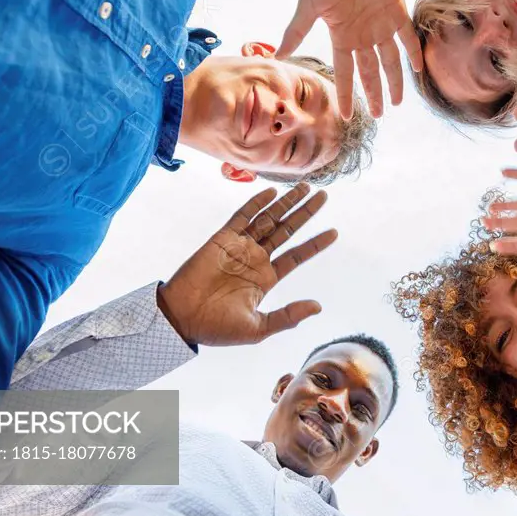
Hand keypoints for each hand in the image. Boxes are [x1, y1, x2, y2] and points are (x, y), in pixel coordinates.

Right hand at [157, 184, 336, 346]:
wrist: (182, 318)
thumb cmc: (217, 328)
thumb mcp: (258, 327)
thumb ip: (288, 316)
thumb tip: (318, 306)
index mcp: (266, 278)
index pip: (297, 256)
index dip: (315, 244)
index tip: (334, 232)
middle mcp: (256, 259)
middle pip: (287, 230)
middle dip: (305, 213)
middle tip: (323, 196)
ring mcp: (240, 247)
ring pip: (269, 219)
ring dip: (286, 203)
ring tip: (306, 188)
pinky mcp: (222, 239)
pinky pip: (242, 216)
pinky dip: (257, 203)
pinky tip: (272, 192)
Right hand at [277, 0, 423, 118]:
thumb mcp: (310, 3)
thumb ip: (298, 30)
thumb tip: (277, 54)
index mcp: (342, 37)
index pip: (345, 73)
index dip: (345, 94)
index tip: (346, 116)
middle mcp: (363, 37)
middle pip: (370, 73)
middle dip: (374, 94)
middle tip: (378, 116)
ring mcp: (381, 26)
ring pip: (390, 61)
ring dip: (394, 82)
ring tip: (397, 102)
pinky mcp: (398, 13)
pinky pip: (408, 39)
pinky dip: (413, 53)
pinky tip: (417, 69)